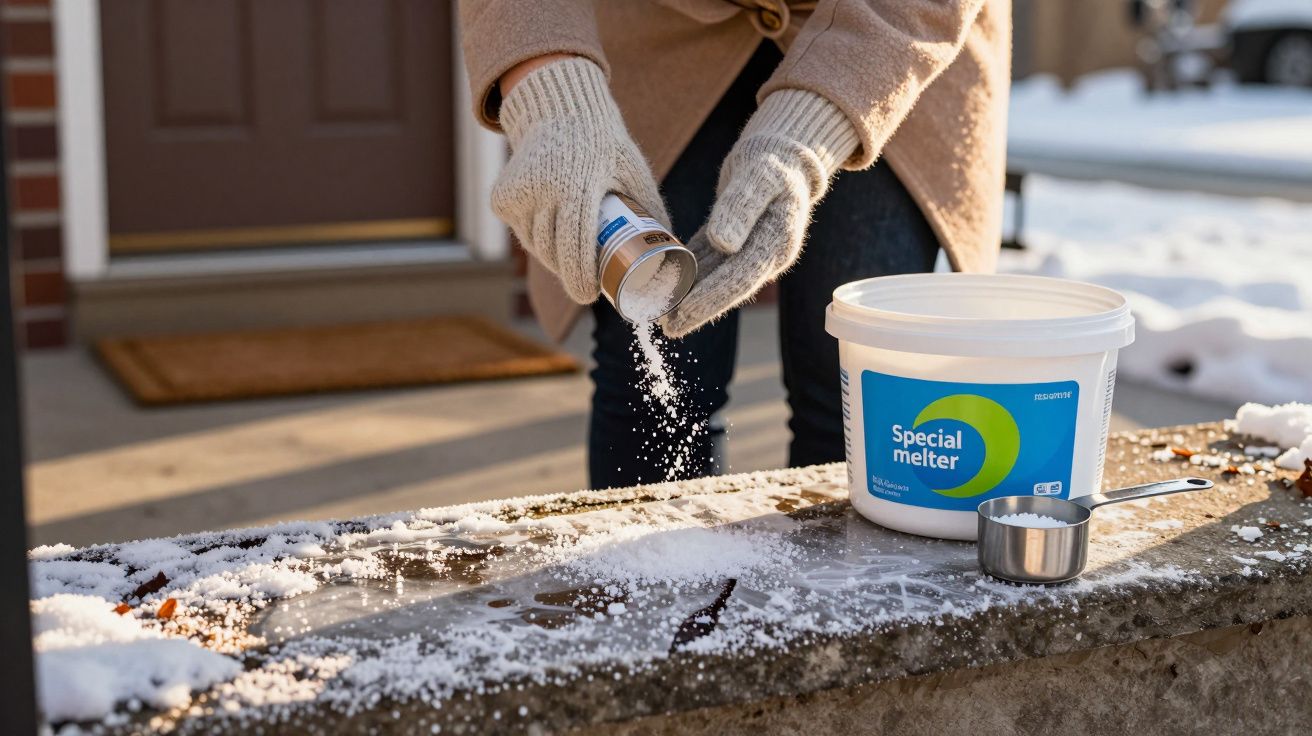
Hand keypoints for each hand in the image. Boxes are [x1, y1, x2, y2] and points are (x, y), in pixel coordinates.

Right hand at [492, 57, 668, 304]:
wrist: (561, 110)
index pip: (576, 244)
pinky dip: (535, 239)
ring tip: (571, 262)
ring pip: (535, 245)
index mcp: (577, 184)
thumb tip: (672, 247)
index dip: (581, 276)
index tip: (589, 295)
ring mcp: (518, 193)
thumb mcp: (633, 170)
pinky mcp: (502, 197)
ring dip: (552, 259)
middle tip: (585, 286)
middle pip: (554, 252)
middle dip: (569, 275)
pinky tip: (550, 238)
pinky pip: (521, 231)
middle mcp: (542, 189)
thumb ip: (652, 207)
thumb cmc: (605, 144)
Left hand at [661, 90, 857, 337]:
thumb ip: (742, 207)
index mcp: (776, 244)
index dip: (710, 299)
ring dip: (689, 296)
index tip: (684, 314)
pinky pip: (708, 263)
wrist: (781, 154)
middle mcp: (764, 255)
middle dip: (697, 309)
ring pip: (715, 279)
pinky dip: (688, 274)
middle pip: (727, 288)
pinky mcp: (734, 244)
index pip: (739, 279)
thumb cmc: (772, 161)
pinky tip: (665, 285)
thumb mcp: (759, 176)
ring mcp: (750, 251)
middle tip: (667, 328)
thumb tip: (723, 243)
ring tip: (660, 312)